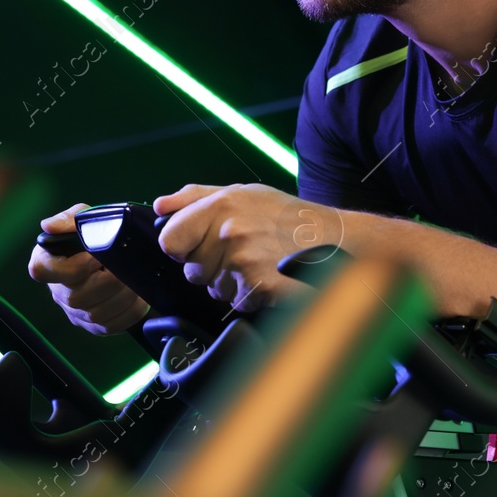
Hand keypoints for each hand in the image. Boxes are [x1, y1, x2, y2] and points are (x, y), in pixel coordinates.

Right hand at [27, 203, 150, 334]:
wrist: (113, 252)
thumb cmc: (91, 236)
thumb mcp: (81, 220)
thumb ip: (68, 220)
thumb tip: (49, 226)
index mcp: (46, 265)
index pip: (45, 272)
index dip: (75, 265)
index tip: (96, 255)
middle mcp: (58, 292)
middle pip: (79, 296)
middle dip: (109, 279)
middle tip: (127, 265)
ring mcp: (76, 313)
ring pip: (98, 313)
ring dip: (124, 294)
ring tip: (136, 277)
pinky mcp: (95, 326)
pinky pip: (114, 325)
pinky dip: (132, 309)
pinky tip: (139, 294)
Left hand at [152, 183, 333, 312]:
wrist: (336, 240)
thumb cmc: (289, 217)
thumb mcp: (244, 193)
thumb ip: (196, 197)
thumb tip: (161, 206)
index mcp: (222, 205)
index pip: (169, 239)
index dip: (182, 247)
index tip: (198, 245)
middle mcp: (230, 232)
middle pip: (191, 270)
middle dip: (211, 268)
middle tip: (242, 253)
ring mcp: (244, 261)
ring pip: (213, 290)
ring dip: (232, 284)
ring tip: (259, 264)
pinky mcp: (259, 287)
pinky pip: (236, 303)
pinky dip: (250, 298)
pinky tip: (269, 278)